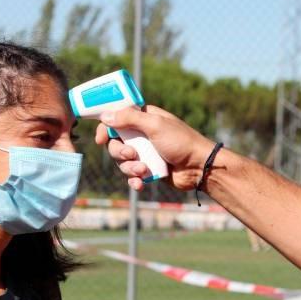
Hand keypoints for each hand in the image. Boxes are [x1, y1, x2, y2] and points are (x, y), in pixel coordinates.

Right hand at [95, 105, 215, 190]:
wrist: (199, 168)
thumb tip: (105, 115)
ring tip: (144, 170)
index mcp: (144, 118)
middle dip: (120, 152)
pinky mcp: (149, 169)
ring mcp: (145, 153)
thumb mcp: (155, 126)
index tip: (100, 139)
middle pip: (115, 143)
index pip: (116, 118)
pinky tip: (141, 184)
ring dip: (129, 168)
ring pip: (122, 161)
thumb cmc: (181, 142)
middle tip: (132, 155)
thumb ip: (129, 119)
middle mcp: (142, 134)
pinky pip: (132, 176)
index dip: (105, 128)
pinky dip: (134, 180)